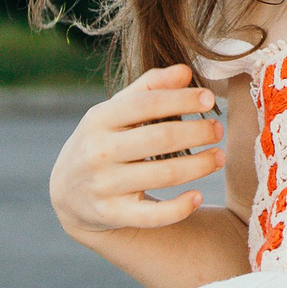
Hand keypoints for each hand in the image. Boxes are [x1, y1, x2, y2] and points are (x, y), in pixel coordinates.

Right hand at [49, 65, 225, 246]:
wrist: (67, 193)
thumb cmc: (102, 142)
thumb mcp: (115, 111)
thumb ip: (149, 88)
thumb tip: (185, 72)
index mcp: (100, 118)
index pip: (146, 103)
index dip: (181, 99)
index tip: (209, 98)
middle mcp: (98, 151)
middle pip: (159, 138)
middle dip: (196, 133)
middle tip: (218, 131)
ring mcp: (104, 185)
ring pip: (163, 175)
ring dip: (198, 166)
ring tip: (219, 157)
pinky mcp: (112, 215)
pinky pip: (152, 215)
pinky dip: (179, 208)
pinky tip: (198, 196)